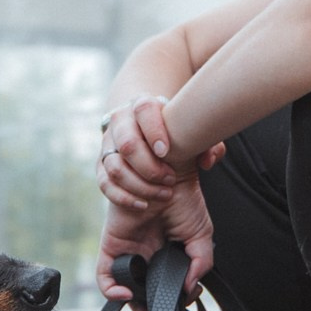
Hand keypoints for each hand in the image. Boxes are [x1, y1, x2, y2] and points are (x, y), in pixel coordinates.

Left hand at [98, 176, 215, 309]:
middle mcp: (145, 255)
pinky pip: (104, 275)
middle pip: (140, 293)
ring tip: (147, 304)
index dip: (169, 303)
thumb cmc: (184, 200)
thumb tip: (190, 288)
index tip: (179, 306)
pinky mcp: (112, 245)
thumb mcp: (201, 237)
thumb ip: (200, 263)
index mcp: (165, 255)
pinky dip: (111, 288)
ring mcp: (128, 252)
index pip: (162, 288)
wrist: (169, 174)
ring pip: (122, 288)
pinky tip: (127, 293)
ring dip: (134, 301)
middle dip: (148, 309)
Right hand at [99, 96, 223, 210]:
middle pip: (126, 141)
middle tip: (170, 179)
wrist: (147, 134)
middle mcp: (121, 122)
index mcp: (143, 106)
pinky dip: (123, 196)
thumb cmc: (175, 134)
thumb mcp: (194, 137)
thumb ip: (209, 146)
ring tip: (163, 193)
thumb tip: (207, 161)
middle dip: (148, 165)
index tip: (166, 151)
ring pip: (114, 165)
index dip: (154, 130)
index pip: (144, 109)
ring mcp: (108, 144)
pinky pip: (104, 183)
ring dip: (139, 183)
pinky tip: (143, 204)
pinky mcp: (101, 166)